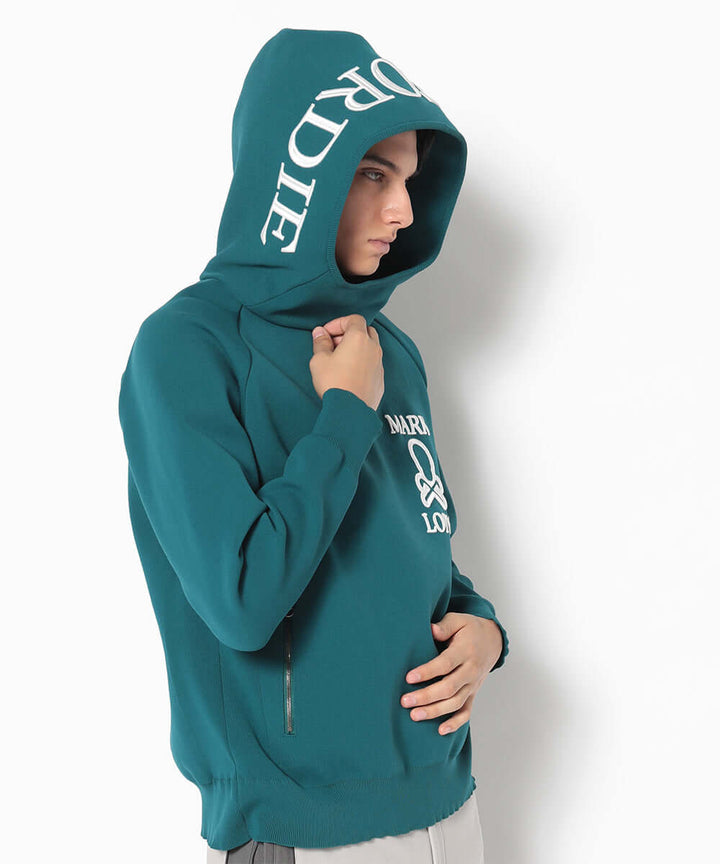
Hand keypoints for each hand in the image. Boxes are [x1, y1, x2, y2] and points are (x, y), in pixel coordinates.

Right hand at [309, 314, 384, 410]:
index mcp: (359, 338)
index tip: (327, 333)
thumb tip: (320, 333)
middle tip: (333, 345)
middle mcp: (373, 348)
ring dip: (357, 348)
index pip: (353, 319)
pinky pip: (372, 364)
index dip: (338, 323)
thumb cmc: (334, 383)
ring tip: (340, 360)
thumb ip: (320, 343)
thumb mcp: (319, 360)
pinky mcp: (380, 379)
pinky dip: (362, 362)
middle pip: (365, 331)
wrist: (350, 410)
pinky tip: (349, 373)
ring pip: (370, 347)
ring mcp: (379, 364)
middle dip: (349, 333)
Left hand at [400, 613, 502, 734]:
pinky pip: (466, 712)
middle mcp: (471, 671)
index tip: (409, 678)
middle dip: (426, 696)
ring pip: (455, 703)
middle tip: (405, 701)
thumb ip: (444, 626)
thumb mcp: (458, 620)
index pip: (445, 664)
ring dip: (435, 711)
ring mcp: (473, 684)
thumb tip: (431, 630)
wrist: (493, 640)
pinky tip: (440, 730)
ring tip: (414, 715)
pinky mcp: (473, 693)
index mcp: (466, 651)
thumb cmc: (470, 628)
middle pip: (448, 688)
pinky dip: (455, 723)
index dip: (427, 672)